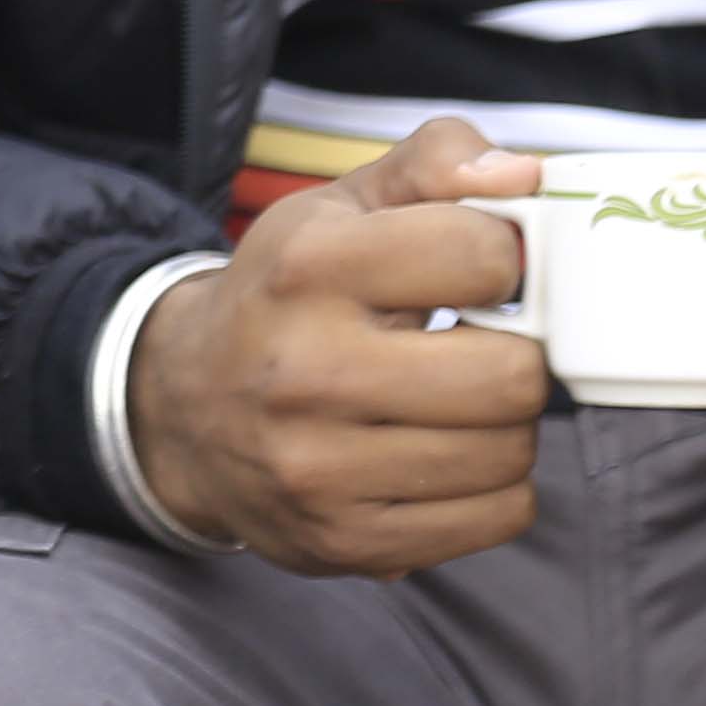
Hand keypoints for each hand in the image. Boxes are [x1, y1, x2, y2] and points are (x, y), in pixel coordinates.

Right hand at [126, 118, 553, 574]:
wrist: (180, 407)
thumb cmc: (287, 297)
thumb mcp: (339, 209)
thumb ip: (434, 165)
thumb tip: (525, 177)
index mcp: (307, 267)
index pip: (484, 256)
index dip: (503, 259)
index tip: (480, 271)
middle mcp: (304, 369)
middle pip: (513, 376)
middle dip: (516, 358)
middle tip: (480, 349)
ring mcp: (319, 467)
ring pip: (510, 455)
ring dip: (504, 427)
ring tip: (455, 404)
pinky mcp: (342, 540)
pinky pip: (496, 519)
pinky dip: (492, 489)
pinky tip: (444, 456)